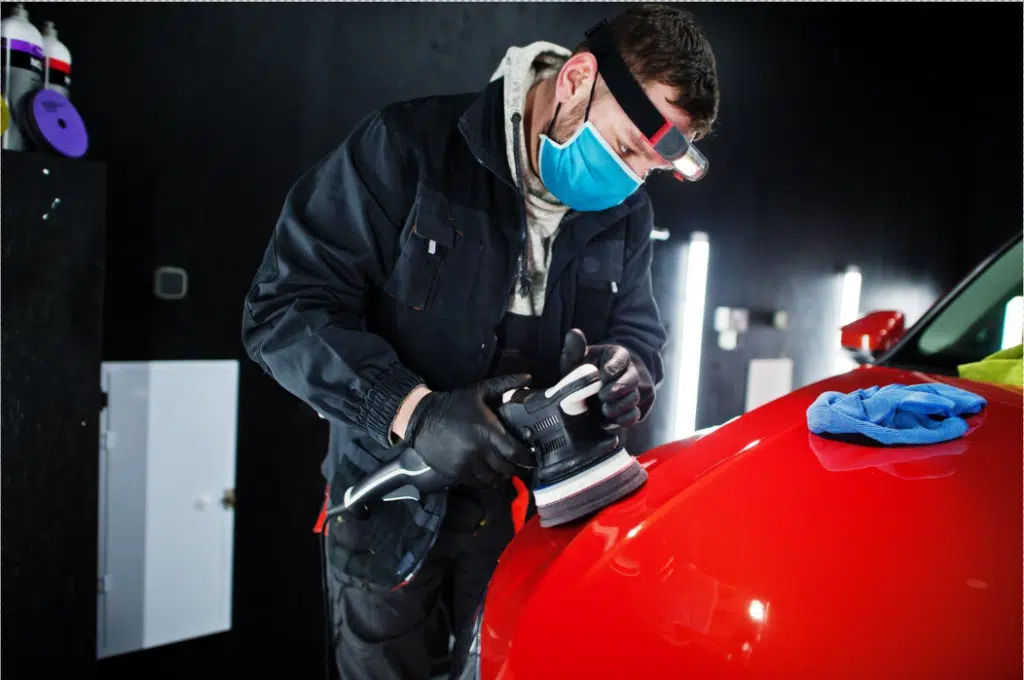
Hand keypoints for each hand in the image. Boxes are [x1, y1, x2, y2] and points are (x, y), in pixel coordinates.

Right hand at [403, 374, 533, 487]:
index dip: (526, 459)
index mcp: (488, 430)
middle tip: (519, 467)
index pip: (515, 452)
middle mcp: (479, 449)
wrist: (421, 418)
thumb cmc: (453, 404)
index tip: (530, 460)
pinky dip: (485, 482)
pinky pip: (476, 483)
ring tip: (503, 473)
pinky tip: (487, 476)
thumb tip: (528, 377)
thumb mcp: (479, 391)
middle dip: (514, 469)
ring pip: (492, 479)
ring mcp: (466, 463)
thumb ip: (505, 384)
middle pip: (506, 468)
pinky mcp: (455, 473)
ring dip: (500, 477)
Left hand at [559, 329, 641, 428]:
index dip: (613, 367)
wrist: (595, 389)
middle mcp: (631, 371)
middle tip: (602, 395)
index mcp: (618, 355)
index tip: (603, 374)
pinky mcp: (637, 408)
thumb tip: (574, 333)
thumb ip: (574, 349)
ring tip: (605, 409)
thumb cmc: (585, 371)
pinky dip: (624, 419)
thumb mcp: (577, 359)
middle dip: (617, 389)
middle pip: (632, 380)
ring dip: (619, 406)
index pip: (621, 357)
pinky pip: (636, 415)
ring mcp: (637, 390)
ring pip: (635, 398)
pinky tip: (610, 419)